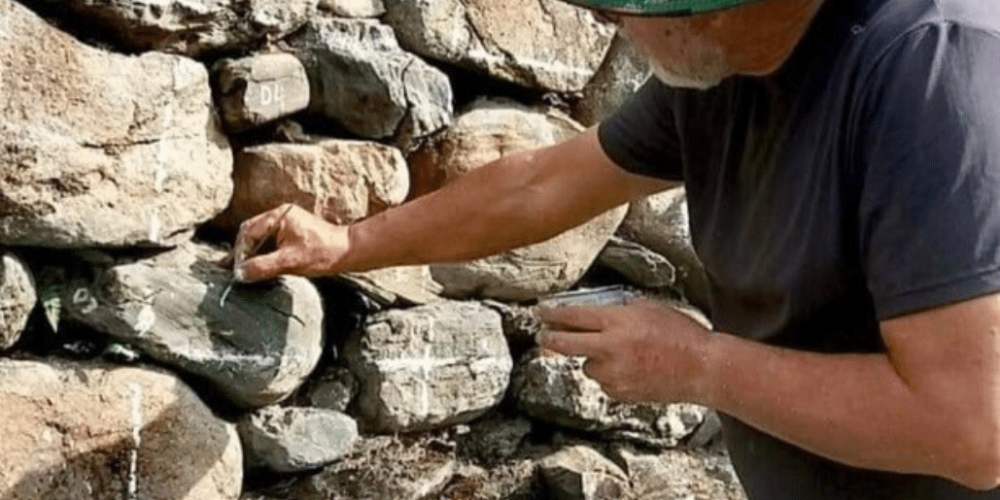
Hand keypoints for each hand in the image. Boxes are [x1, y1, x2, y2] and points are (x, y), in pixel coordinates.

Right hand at [232, 204, 349, 281]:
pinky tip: (257, 267)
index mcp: (279, 216)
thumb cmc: (323, 253)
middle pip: (251, 233)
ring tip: (242, 270)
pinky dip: (262, 254)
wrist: (348, 252)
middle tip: (234, 270)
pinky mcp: (291, 233)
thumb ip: (263, 266)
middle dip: (243, 252)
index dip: (241, 251)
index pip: (249, 231)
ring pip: (260, 238)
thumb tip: (240, 273)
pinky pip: (270, 242)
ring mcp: (286, 224)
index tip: (237, 268)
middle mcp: (281, 216)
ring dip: (252, 254)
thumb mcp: (290, 261)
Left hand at [538, 299, 713, 403]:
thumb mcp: (650, 308)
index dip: (552, 314)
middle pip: (565, 344)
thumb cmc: (681, 334)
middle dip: (550, 338)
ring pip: (587, 366)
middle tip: (543, 336)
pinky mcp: (620, 392)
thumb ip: (621, 310)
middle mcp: (609, 348)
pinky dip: (611, 376)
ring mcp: (613, 373)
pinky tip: (633, 369)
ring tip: (623, 355)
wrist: (701, 368)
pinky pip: (605, 382)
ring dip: (595, 360)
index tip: (539, 312)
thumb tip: (600, 313)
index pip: (573, 316)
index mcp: (617, 322)